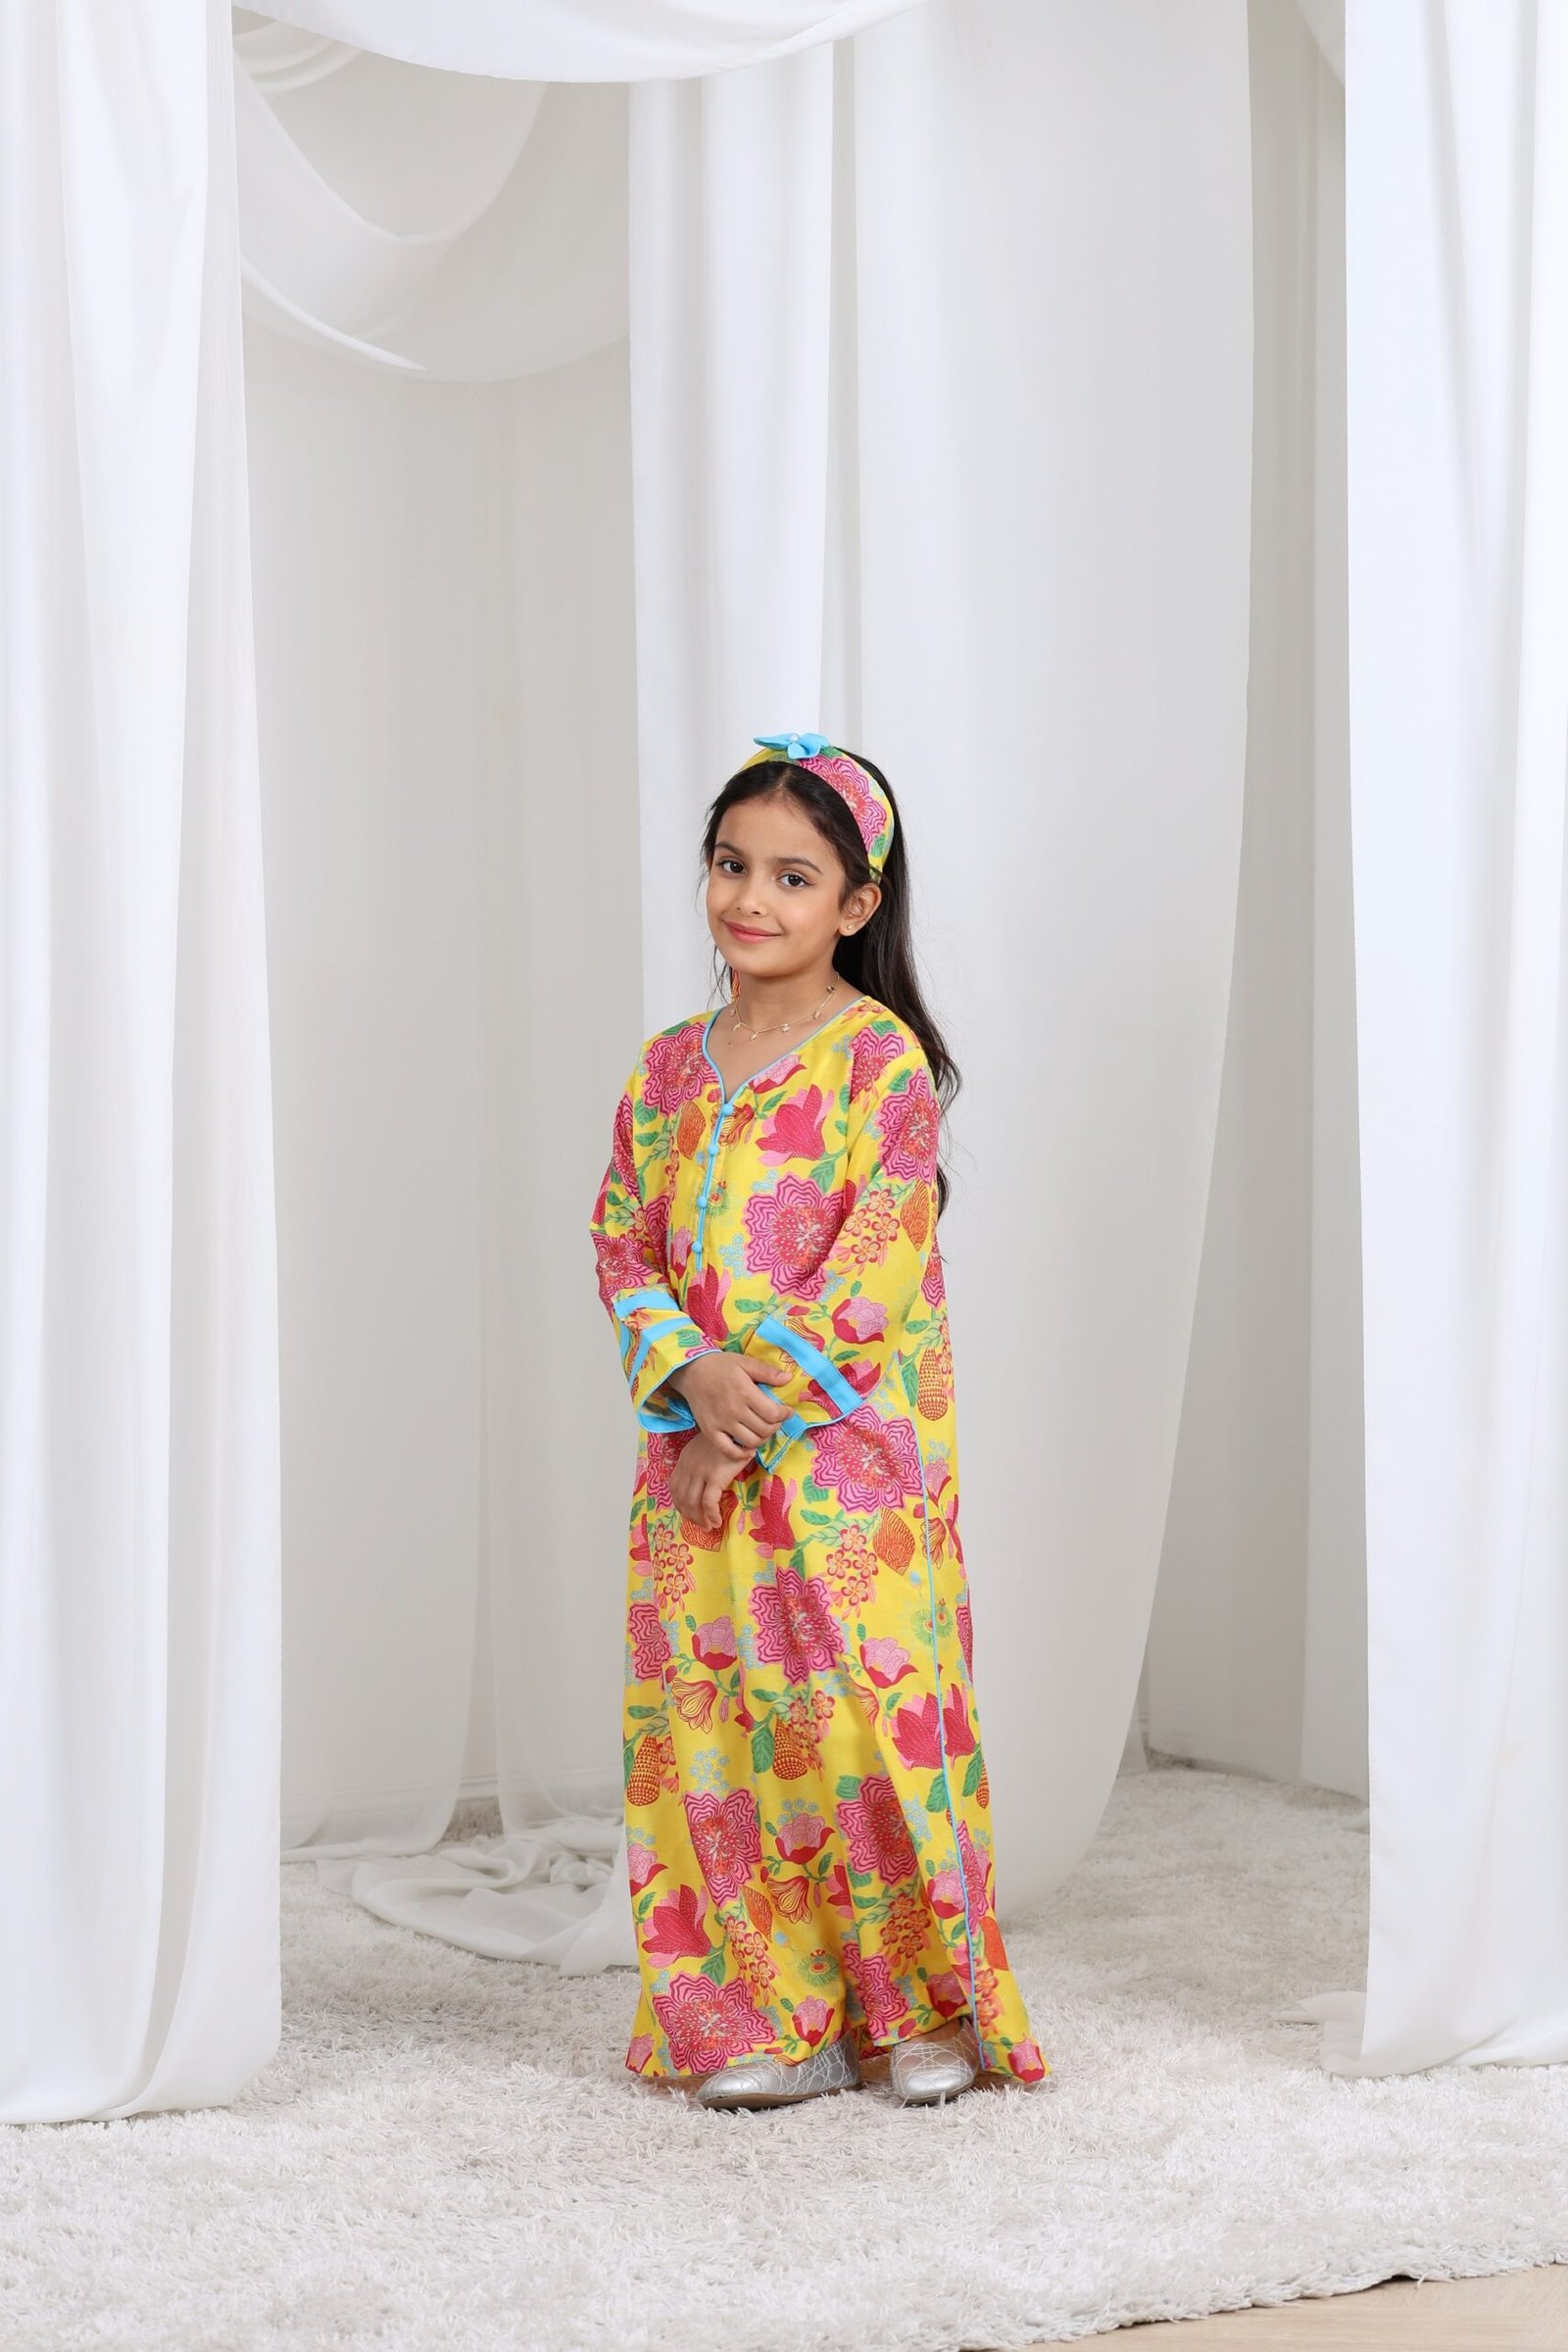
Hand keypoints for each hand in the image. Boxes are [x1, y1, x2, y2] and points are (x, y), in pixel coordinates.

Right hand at [667, 1350, 790, 1458]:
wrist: (691, 1371)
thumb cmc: (720, 1366)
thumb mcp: (745, 1363)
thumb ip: (767, 1372)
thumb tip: (789, 1379)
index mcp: (745, 1393)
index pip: (773, 1414)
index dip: (784, 1415)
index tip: (786, 1412)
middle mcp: (734, 1411)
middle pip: (764, 1429)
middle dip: (776, 1426)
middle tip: (775, 1420)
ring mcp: (721, 1423)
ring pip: (751, 1442)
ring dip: (762, 1438)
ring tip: (763, 1430)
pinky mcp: (710, 1431)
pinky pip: (729, 1450)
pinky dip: (741, 1453)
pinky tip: (748, 1447)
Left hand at [670, 1431, 754, 1530]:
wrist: (739, 1427)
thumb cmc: (726, 1436)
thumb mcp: (705, 1446)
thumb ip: (698, 1460)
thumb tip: (701, 1478)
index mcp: (684, 1459)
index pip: (674, 1486)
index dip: (679, 1503)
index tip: (688, 1512)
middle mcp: (688, 1466)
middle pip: (681, 1497)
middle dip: (689, 1515)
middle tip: (699, 1524)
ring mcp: (700, 1472)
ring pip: (693, 1503)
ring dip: (700, 1519)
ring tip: (708, 1527)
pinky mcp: (715, 1477)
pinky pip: (709, 1502)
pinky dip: (711, 1515)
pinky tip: (717, 1521)